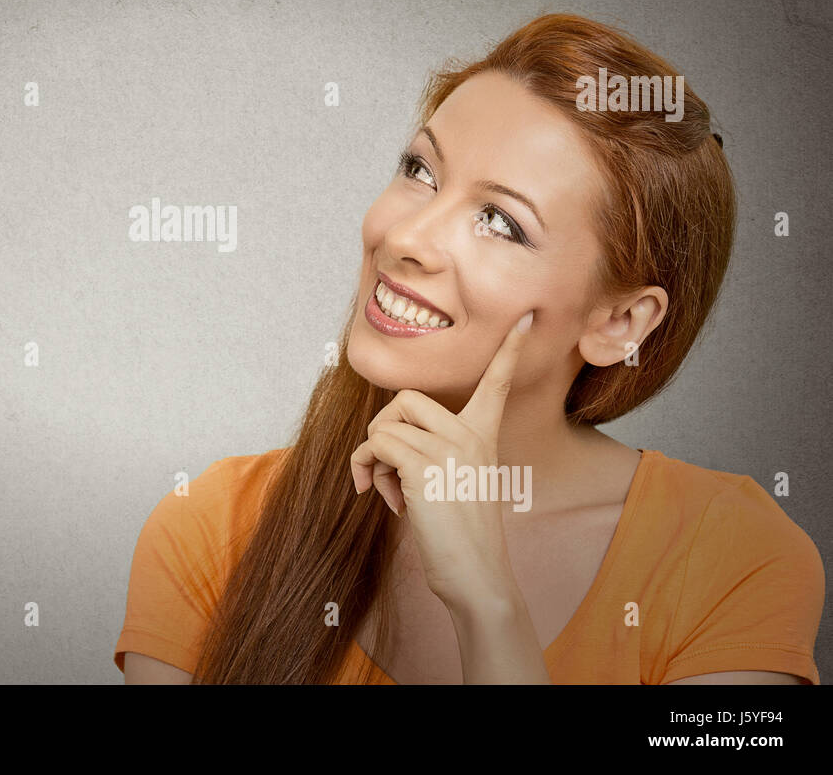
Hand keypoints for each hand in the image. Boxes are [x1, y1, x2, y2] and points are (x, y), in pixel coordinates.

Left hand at [350, 310, 533, 611]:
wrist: (477, 576)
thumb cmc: (461, 535)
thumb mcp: (456, 480)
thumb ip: (436, 449)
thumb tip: (386, 438)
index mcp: (485, 434)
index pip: (498, 381)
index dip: (509, 348)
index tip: (526, 316)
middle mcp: (471, 434)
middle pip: (407, 398)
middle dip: (384, 430)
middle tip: (389, 468)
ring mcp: (449, 447)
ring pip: (384, 424)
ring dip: (374, 458)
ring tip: (391, 490)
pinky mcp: (424, 464)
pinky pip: (376, 445)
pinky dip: (367, 469)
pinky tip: (386, 500)